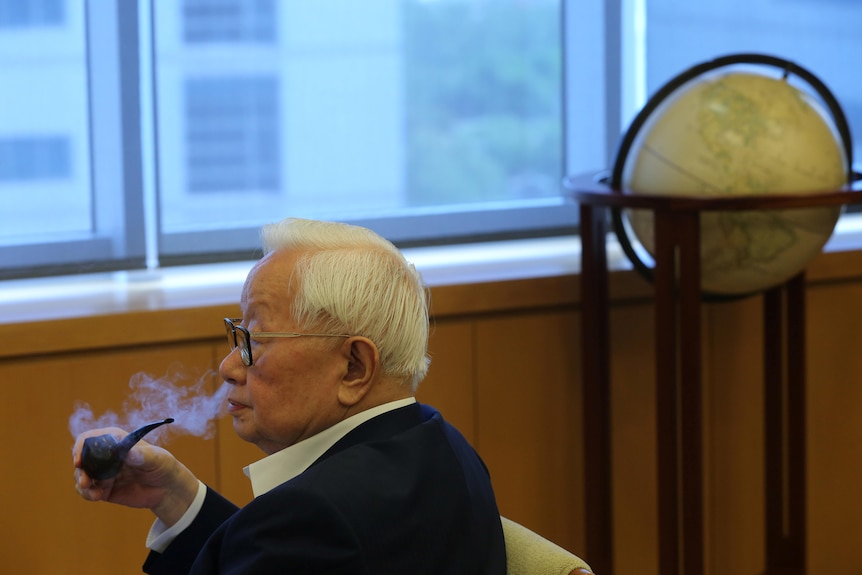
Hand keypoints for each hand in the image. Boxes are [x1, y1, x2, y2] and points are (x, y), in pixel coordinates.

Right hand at [73, 427, 199, 526]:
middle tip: (85, 481)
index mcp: (115, 440)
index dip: (81, 446)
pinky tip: (97, 497)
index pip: (90, 438)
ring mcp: (103, 472)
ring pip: (81, 475)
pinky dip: (87, 494)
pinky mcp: (103, 489)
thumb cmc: (163, 466)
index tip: (79, 459)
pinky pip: (87, 491)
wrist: (167, 489)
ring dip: (82, 483)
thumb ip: (143, 455)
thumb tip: (127, 452)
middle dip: (80, 470)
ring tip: (94, 492)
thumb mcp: (157, 459)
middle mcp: (106, 455)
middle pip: (82, 459)